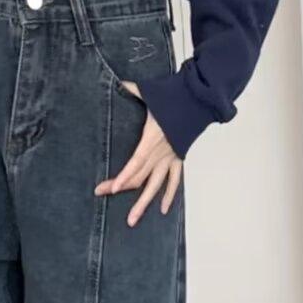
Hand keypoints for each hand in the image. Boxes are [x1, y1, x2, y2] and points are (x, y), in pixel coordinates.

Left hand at [95, 92, 182, 226]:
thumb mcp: (150, 92)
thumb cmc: (175, 96)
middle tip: (103, 195)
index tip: (112, 188)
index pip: (136, 162)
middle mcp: (162, 152)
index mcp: (153, 139)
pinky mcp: (179, 158)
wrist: (199, 100)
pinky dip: (170, 195)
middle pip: (140, 176)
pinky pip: (175, 181)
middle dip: (121, 187)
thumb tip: (118, 82)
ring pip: (157, 186)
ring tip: (133, 220)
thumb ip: (132, 89)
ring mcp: (171, 157)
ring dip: (144, 203)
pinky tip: (164, 210)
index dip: (124, 176)